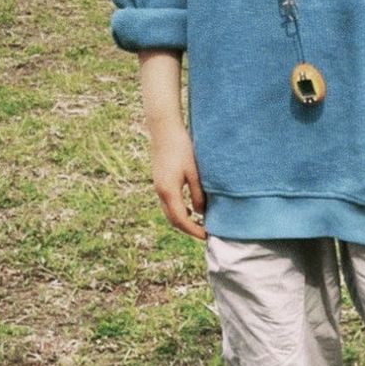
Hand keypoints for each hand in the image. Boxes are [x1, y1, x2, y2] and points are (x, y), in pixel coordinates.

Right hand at [149, 121, 205, 239]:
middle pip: (173, 220)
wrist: (164, 129)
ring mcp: (158, 187)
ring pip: (169, 213)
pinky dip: (178, 211)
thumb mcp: (194, 173)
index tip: (206, 236)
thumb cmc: (181, 148)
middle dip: (188, 229)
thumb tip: (201, 213)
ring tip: (199, 224)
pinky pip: (167, 204)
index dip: (194, 230)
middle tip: (204, 233)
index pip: (181, 220)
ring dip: (183, 221)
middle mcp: (160, 191)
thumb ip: (198, 194)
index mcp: (169, 191)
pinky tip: (191, 209)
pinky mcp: (159, 182)